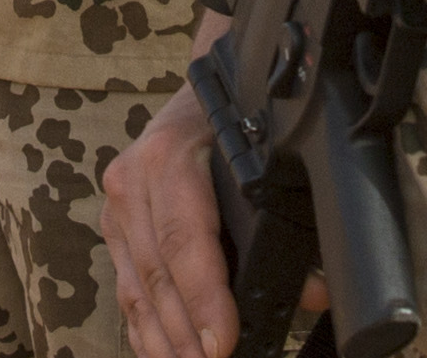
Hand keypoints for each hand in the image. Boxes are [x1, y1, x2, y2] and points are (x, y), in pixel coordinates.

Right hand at [103, 64, 318, 357]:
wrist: (194, 95)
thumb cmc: (232, 126)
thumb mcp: (262, 159)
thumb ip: (291, 224)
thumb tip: (313, 290)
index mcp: (169, 158)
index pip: (184, 241)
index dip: (203, 298)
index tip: (222, 342)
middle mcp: (132, 181)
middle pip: (158, 274)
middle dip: (185, 333)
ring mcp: (116, 205)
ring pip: (137, 287)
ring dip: (163, 339)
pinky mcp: (113, 226)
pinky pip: (126, 286)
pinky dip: (143, 327)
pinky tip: (162, 352)